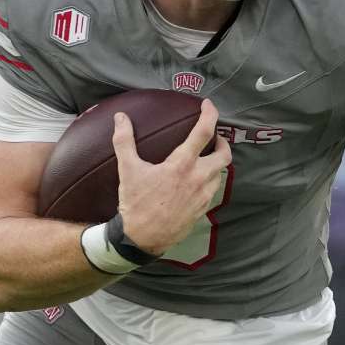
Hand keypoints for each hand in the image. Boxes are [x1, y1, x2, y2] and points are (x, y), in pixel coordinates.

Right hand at [110, 98, 231, 255]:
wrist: (141, 238)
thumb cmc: (136, 203)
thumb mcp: (127, 169)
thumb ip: (124, 140)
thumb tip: (120, 117)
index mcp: (182, 165)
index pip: (204, 132)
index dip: (210, 114)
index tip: (208, 105)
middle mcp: (198, 178)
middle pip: (224, 154)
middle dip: (222, 142)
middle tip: (213, 137)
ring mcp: (203, 196)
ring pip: (220, 173)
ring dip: (216, 163)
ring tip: (205, 159)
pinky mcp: (202, 210)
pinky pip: (212, 191)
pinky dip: (209, 181)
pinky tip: (197, 182)